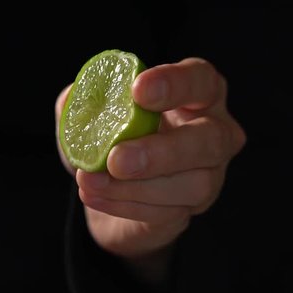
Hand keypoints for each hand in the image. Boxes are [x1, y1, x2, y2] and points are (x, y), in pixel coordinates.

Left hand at [56, 57, 245, 261]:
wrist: (102, 188)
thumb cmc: (107, 135)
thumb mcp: (88, 111)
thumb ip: (84, 98)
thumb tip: (78, 94)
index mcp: (195, 93)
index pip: (200, 80)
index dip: (174, 84)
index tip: (138, 90)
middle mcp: (214, 132)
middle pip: (211, 139)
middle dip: (161, 151)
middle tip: (116, 159)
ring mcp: (209, 175)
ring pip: (193, 185)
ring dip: (134, 186)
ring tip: (90, 180)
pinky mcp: (189, 209)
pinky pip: (167, 213)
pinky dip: (124, 204)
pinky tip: (94, 195)